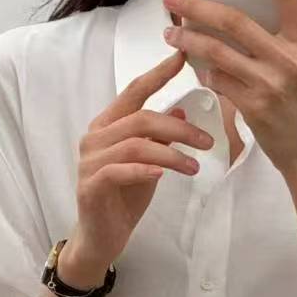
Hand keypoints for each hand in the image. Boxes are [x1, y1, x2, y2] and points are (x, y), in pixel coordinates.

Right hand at [67, 48, 214, 274]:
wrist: (101, 238)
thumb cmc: (123, 199)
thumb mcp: (149, 164)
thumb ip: (159, 139)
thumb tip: (180, 112)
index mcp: (108, 125)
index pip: (134, 92)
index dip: (158, 74)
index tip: (182, 58)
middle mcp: (95, 137)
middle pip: (141, 119)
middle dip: (178, 129)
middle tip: (207, 143)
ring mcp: (90, 161)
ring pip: (134, 144)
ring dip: (169, 153)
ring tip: (194, 167)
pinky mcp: (91, 185)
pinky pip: (120, 170)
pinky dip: (144, 170)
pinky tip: (163, 174)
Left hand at [160, 0, 296, 178]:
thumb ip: (278, 37)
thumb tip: (236, 10)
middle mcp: (290, 57)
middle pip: (234, 19)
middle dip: (196, 6)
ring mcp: (271, 83)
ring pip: (217, 51)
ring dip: (187, 40)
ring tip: (170, 32)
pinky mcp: (255, 107)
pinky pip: (218, 81)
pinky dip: (203, 72)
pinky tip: (195, 67)